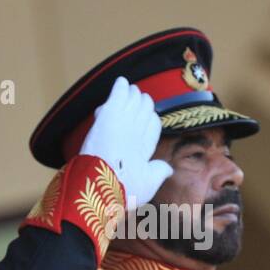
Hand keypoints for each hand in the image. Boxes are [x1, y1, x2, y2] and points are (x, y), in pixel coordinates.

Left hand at [80, 76, 172, 209]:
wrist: (100, 185)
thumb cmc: (123, 188)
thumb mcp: (148, 185)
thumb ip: (159, 172)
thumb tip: (169, 168)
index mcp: (147, 147)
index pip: (154, 125)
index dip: (150, 120)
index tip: (147, 118)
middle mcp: (139, 131)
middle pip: (145, 110)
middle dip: (142, 104)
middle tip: (137, 99)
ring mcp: (125, 122)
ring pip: (133, 100)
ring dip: (132, 95)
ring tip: (130, 90)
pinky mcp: (109, 115)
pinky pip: (118, 95)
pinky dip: (120, 87)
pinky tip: (121, 81)